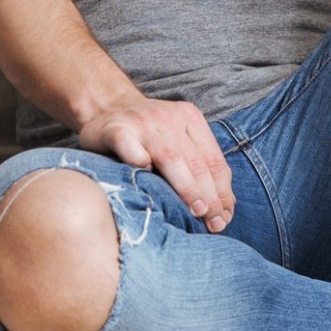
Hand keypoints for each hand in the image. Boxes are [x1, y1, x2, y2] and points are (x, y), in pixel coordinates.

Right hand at [76, 95, 234, 232]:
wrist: (105, 107)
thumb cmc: (147, 133)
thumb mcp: (178, 137)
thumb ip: (198, 163)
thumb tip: (223, 206)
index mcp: (189, 117)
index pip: (214, 159)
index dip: (223, 191)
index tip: (225, 216)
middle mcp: (168, 117)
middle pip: (195, 161)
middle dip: (210, 196)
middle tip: (215, 223)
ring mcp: (141, 123)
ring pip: (170, 159)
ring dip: (187, 188)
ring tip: (197, 211)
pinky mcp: (116, 130)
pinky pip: (131, 151)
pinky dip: (141, 166)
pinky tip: (148, 186)